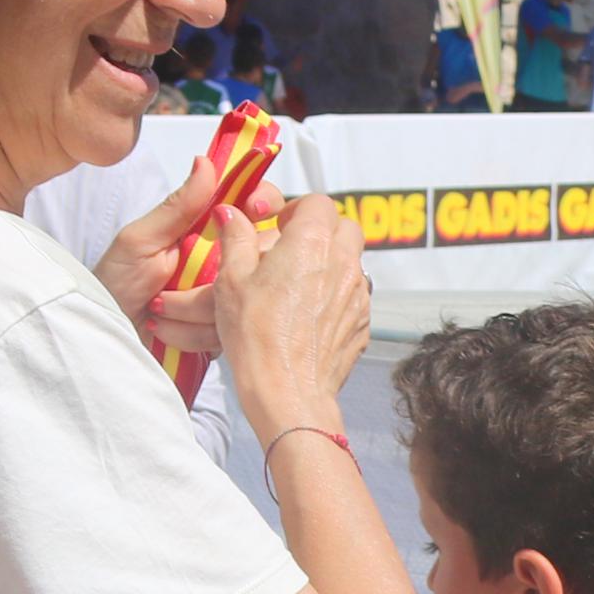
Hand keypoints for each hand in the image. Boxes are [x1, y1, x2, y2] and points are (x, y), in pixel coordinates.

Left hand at [90, 141, 273, 350]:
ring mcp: (230, 297)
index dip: (264, 201)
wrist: (107, 334)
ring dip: (197, 306)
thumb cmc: (116, 283)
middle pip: (262, 253)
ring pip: (246, 295)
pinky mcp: (226, 330)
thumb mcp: (141, 240)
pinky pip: (231, 328)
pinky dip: (195, 332)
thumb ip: (179, 206)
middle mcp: (226, 260)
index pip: (254, 205)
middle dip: (222, 270)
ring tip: (160, 307)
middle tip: (183, 278)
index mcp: (208, 230)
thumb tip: (205, 162)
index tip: (256, 206)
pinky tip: (169, 331)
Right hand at [219, 195, 372, 449]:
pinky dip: (336, 296)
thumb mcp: (231, 279)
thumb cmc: (256, 334)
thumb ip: (235, 237)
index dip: (297, 209)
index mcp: (311, 242)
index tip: (278, 224)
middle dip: (321, 231)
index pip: (317, 203)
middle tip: (292, 248)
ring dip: (330, 263)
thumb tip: (231, 214)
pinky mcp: (362, 323)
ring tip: (299, 283)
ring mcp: (358, 294)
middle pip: (345, 228)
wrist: (287, 389)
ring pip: (352, 262)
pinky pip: (354, 296)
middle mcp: (343, 263)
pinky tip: (309, 314)